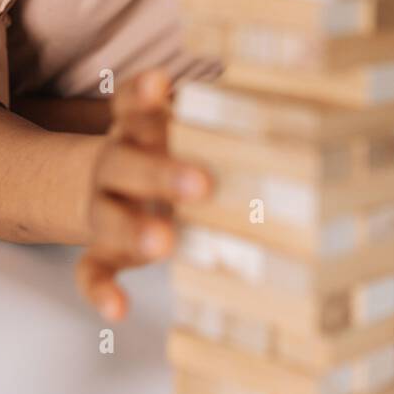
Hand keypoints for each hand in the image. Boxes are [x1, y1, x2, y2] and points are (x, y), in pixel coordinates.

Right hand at [75, 67, 212, 321]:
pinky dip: (100, 290)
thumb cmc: (170, 153)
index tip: (161, 83)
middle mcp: (115, 163)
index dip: (143, 94)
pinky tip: (118, 310)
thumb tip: (303, 104)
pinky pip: (90, 270)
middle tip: (203, 184)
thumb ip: (221, 121)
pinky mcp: (102, 249)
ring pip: (106, 214)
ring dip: (133, 228)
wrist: (106, 185)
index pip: (132, 106)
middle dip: (160, 172)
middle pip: (124, 162)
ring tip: (165, 244)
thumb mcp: (183, 129)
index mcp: (137, 130)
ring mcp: (104, 207)